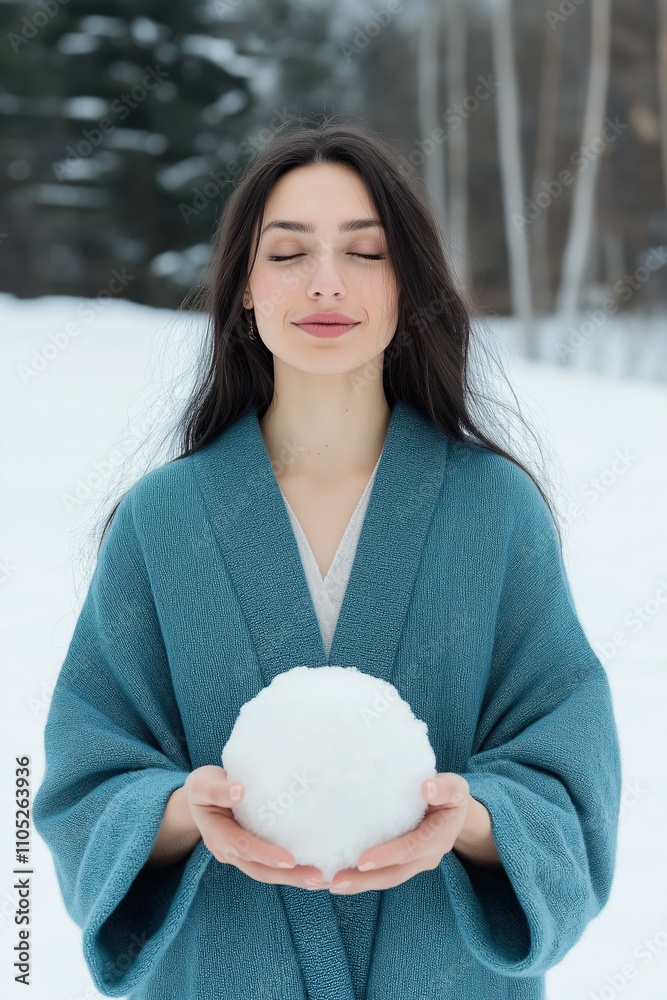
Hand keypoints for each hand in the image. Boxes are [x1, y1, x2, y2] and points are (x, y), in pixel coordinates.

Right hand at [183, 766, 325, 890]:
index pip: (244, 847)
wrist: (200, 797)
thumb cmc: (203, 787)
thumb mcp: (202, 784)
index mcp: (218, 836)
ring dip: (293, 878)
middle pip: (260, 870)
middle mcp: (229, 851)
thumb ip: (217, 790)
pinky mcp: (252, 851)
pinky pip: (271, 864)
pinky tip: (314, 867)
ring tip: (321, 880)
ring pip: (267, 872)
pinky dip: (291, 870)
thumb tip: (239, 791)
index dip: (265, 854)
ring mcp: (240, 855)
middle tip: (317, 878)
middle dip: (288, 877)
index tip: (289, 859)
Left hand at [323, 772, 472, 894]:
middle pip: (393, 874)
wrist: (454, 811)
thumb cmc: (450, 794)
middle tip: (334, 883)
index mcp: (437, 839)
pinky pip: (381, 872)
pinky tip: (335, 876)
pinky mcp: (401, 862)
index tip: (362, 860)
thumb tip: (427, 788)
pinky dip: (360, 876)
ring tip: (327, 884)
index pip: (410, 849)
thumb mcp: (455, 787)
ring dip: (358, 883)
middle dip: (364, 880)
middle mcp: (426, 857)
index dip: (387, 855)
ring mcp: (413, 863)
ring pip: (385, 878)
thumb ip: (445, 788)